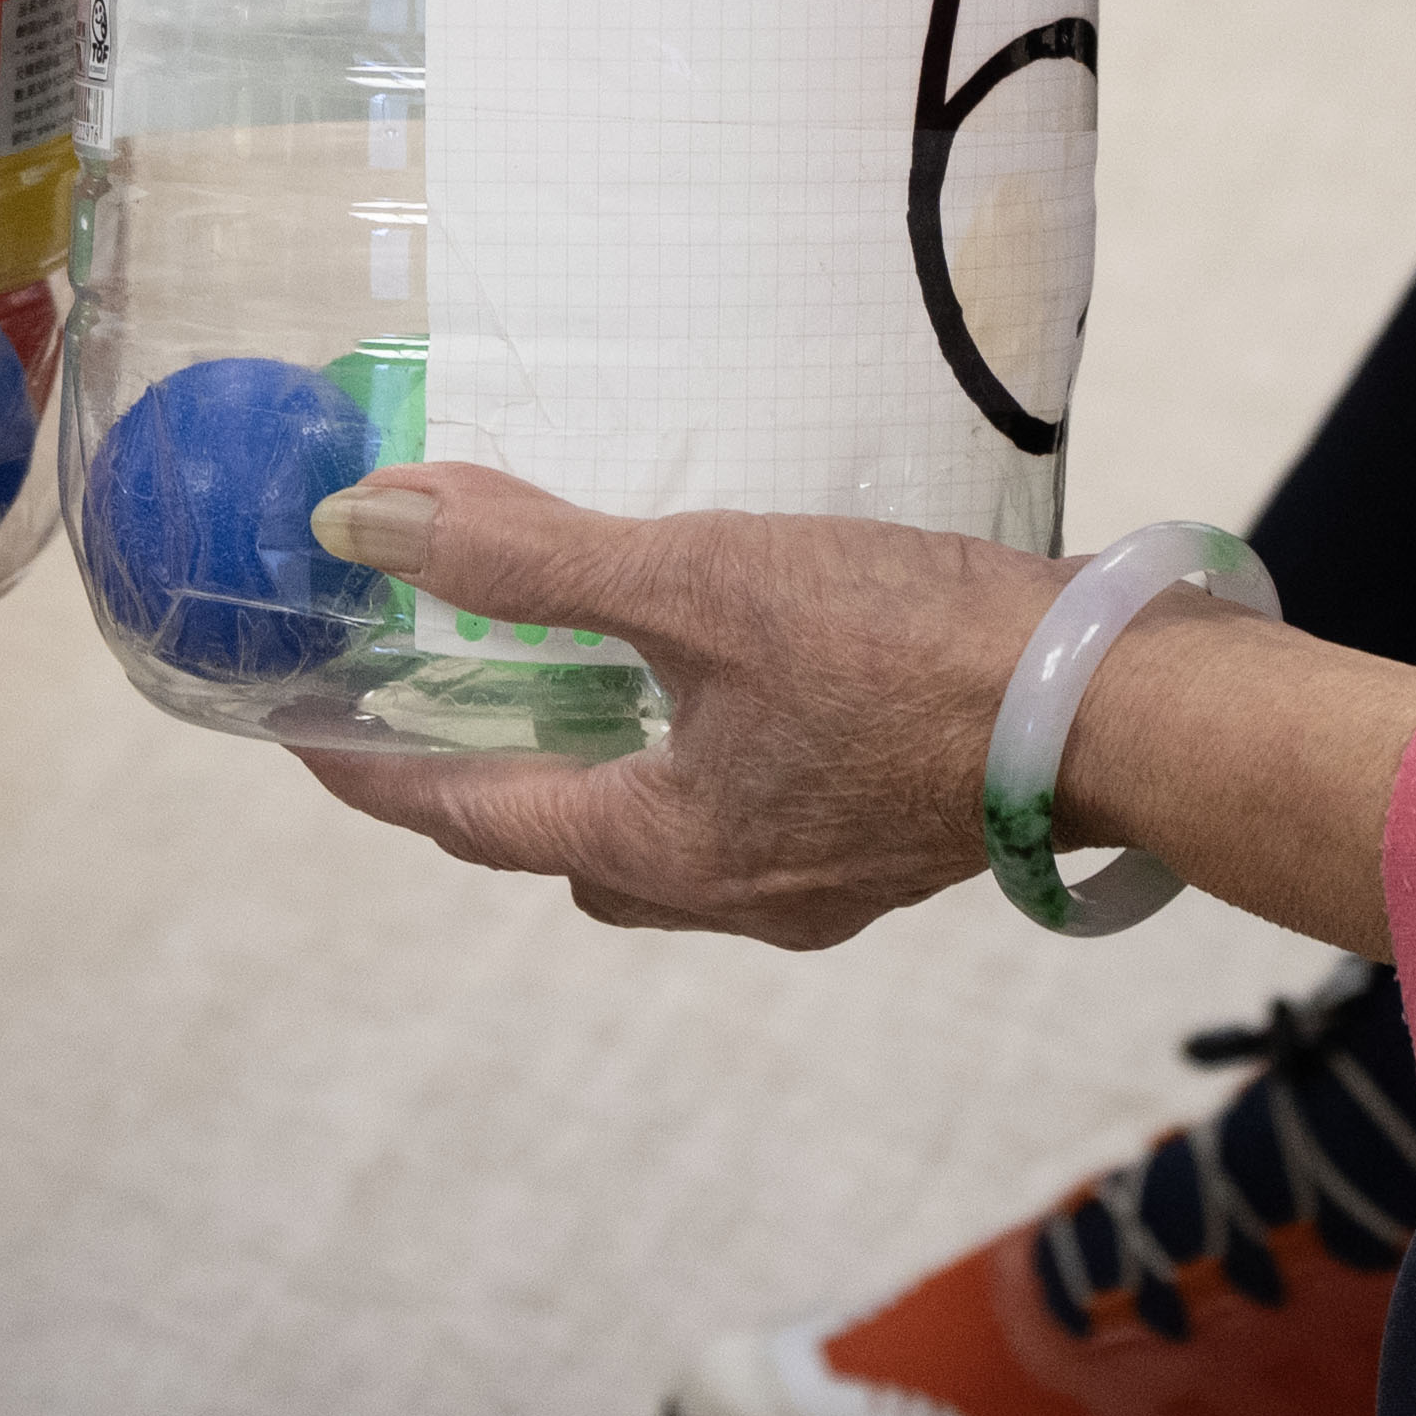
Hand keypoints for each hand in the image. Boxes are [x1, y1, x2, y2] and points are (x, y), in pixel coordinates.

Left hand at [287, 467, 1069, 946]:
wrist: (1113, 706)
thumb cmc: (904, 648)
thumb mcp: (696, 579)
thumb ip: (528, 557)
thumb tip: (367, 523)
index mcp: (660, 847)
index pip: (465, 817)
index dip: (371, 770)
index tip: (303, 733)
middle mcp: (726, 893)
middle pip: (562, 847)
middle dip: (493, 783)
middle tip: (447, 692)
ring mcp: (815, 883)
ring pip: (661, 842)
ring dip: (606, 773)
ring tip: (585, 672)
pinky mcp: (887, 844)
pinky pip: (749, 817)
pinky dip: (698, 759)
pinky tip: (730, 684)